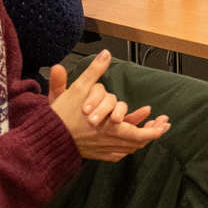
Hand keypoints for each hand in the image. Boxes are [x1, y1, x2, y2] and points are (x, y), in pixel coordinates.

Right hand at [48, 51, 168, 160]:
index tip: (164, 124)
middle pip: (137, 142)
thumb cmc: (62, 114)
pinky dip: (126, 148)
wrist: (44, 138)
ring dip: (140, 140)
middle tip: (162, 126)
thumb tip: (106, 53)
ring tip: (149, 131)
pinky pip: (116, 155)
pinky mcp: (94, 154)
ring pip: (127, 148)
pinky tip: (129, 143)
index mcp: (110, 128)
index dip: (153, 131)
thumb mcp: (79, 89)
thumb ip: (94, 71)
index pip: (139, 134)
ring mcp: (101, 150)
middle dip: (151, 133)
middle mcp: (108, 142)